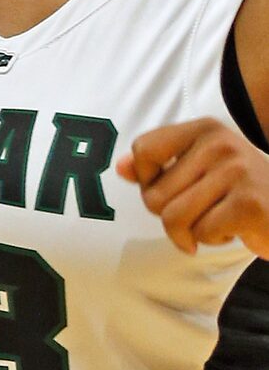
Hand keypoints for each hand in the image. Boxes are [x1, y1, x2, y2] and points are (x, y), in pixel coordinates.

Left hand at [119, 118, 268, 255]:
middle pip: (154, 193)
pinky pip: (201, 232)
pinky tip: (234, 230)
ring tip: (217, 220)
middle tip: (203, 211)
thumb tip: (120, 167)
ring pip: (173, 217)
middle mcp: (221, 144)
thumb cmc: (238, 195)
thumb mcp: (198, 171)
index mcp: (205, 129)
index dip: (148, 179)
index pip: (144, 150)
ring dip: (190, 231)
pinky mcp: (249, 204)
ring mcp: (237, 172)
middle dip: (170, 214)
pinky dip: (212, 240)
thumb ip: (157, 167)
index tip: (172, 188)